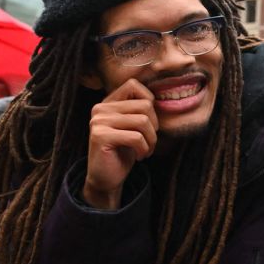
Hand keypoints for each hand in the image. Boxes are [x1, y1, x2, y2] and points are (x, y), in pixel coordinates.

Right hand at [83, 79, 158, 209]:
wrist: (106, 178)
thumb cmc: (124, 151)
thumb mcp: (133, 127)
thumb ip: (140, 110)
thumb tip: (165, 97)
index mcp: (108, 103)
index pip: (134, 85)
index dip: (149, 102)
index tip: (148, 124)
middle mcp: (100, 109)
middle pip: (145, 105)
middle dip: (154, 127)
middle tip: (149, 142)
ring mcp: (99, 121)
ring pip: (143, 121)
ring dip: (151, 140)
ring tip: (145, 150)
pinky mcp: (101, 136)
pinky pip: (136, 137)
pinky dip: (144, 149)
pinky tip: (139, 156)